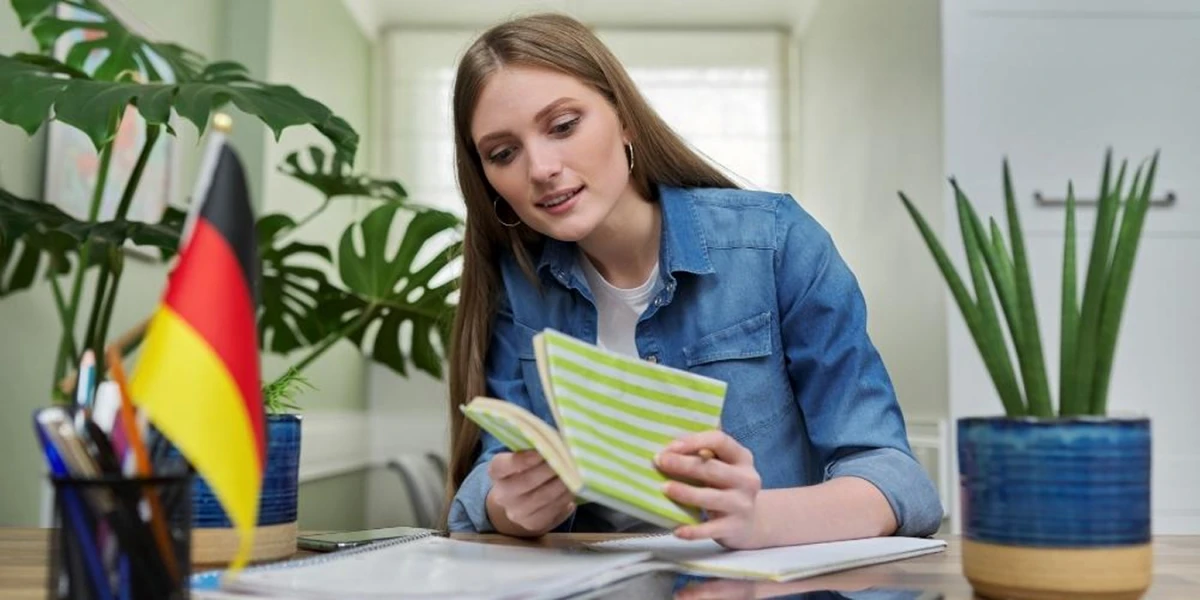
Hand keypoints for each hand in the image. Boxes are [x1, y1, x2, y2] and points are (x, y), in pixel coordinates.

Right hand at [486, 451, 574, 535]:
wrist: (519, 503)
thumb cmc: (525, 472)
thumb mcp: (522, 459)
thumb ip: (534, 450)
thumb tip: (557, 442)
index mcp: (497, 473)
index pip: (502, 466)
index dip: (522, 458)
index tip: (541, 451)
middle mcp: (503, 494)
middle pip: (527, 481)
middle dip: (550, 468)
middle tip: (567, 458)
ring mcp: (516, 512)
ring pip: (543, 496)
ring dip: (562, 483)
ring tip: (575, 472)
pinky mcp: (532, 523)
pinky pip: (552, 510)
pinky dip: (565, 497)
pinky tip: (573, 488)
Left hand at [655, 430, 761, 548]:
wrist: (751, 523)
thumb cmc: (727, 486)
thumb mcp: (724, 465)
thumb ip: (704, 452)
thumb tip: (670, 444)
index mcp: (742, 457)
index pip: (720, 441)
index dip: (695, 441)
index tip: (671, 445)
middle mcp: (747, 479)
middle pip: (713, 469)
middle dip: (684, 464)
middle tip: (659, 461)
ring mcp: (742, 505)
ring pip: (711, 498)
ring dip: (686, 492)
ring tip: (664, 488)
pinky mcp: (734, 528)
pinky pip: (710, 530)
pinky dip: (693, 531)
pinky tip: (677, 530)